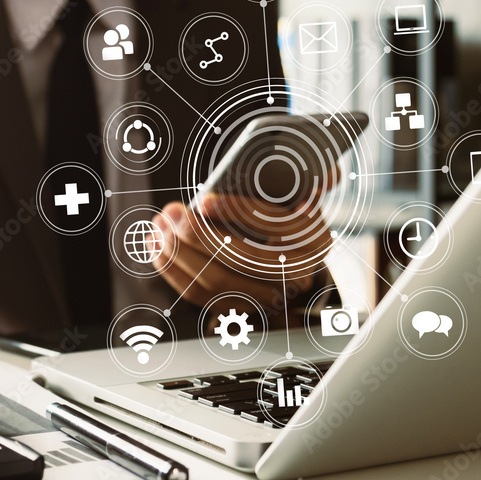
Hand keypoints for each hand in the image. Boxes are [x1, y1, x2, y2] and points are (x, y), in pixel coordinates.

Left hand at [151, 194, 331, 308]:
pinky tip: (156, 245)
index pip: (276, 228)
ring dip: (180, 252)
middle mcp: (297, 275)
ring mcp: (266, 297)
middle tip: (172, 212)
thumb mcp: (296, 192)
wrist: (286, 253)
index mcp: (314, 240)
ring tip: (160, 225)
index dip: (238, 212)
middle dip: (199, 234)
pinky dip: (173, 270)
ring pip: (217, 281)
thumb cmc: (282, 212)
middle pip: (241, 259)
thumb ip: (306, 178)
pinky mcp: (238, 307)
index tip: (205, 200)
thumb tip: (323, 172)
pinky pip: (199, 295)